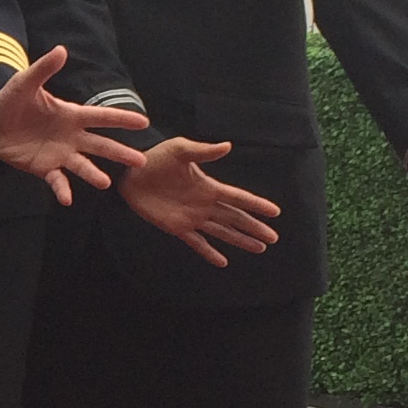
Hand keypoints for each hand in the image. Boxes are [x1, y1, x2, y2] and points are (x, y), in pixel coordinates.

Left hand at [0, 46, 148, 202]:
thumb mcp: (25, 83)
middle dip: (120, 152)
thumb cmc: (10, 101)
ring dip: (94, 174)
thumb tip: (61, 49)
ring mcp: (59, 153)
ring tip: (106, 183)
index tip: (143, 122)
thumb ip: (43, 69)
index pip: (101, 117)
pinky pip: (56, 181)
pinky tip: (67, 199)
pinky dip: (62, 190)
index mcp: (70, 115)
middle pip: (100, 145)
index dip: (122, 119)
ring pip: (82, 165)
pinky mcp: (44, 168)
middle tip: (142, 161)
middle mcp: (70, 136)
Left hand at [118, 138, 283, 267]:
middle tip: (273, 238)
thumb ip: (203, 151)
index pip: (238, 198)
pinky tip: (222, 262)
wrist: (131, 173)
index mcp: (208, 187)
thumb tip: (228, 146)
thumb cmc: (156, 158)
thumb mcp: (180, 150)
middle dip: (254, 228)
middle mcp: (205, 204)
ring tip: (259, 248)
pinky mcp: (177, 228)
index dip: (256, 205)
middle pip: (235, 219)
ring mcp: (192, 218)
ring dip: (240, 240)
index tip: (275, 212)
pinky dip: (209, 252)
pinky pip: (196, 243)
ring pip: (222, 232)